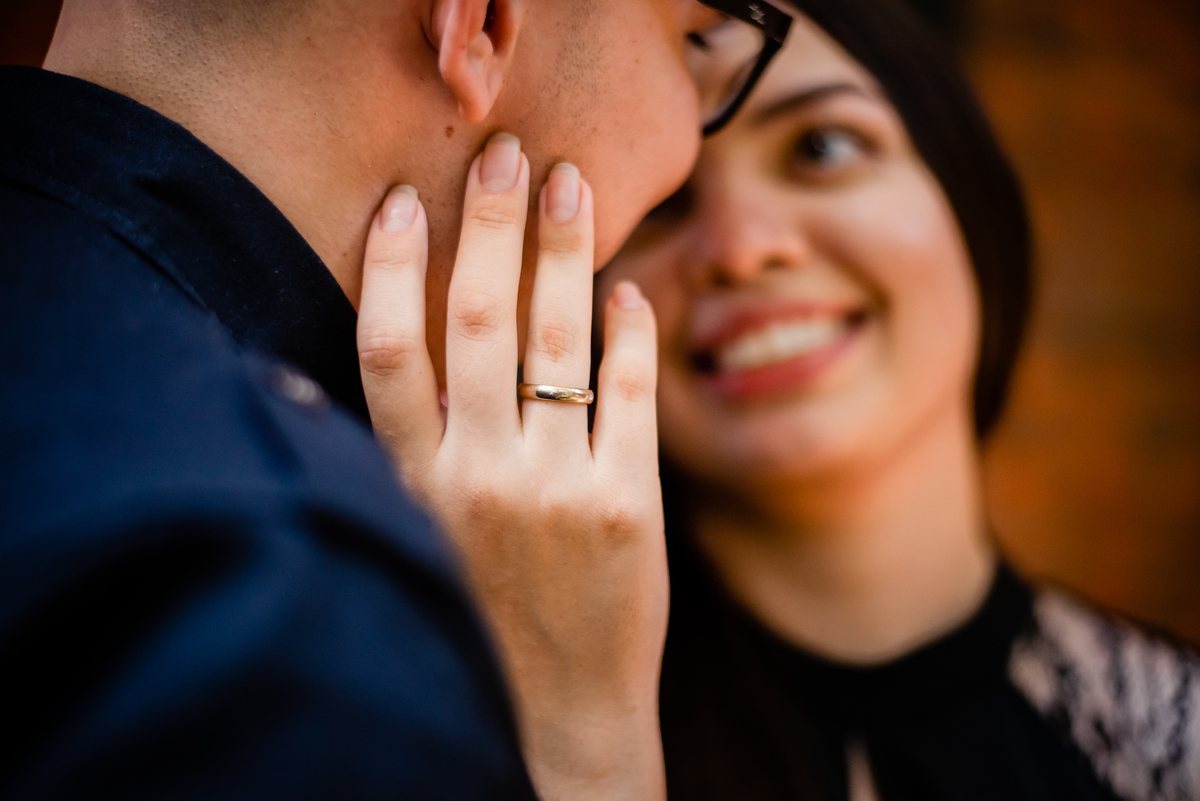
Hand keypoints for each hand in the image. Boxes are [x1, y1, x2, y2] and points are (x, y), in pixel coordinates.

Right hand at [357, 133, 666, 800]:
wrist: (557, 721)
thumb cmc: (475, 623)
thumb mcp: (409, 542)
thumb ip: (380, 460)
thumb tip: (301, 384)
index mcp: (415, 482)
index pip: (390, 350)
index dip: (392, 268)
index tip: (404, 201)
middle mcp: (479, 475)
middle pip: (481, 321)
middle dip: (490, 226)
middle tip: (503, 155)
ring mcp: (557, 487)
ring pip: (558, 341)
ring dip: (564, 252)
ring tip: (571, 186)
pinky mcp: (627, 506)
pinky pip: (631, 396)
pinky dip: (631, 334)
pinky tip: (629, 288)